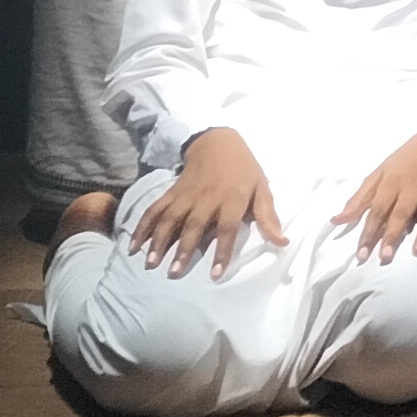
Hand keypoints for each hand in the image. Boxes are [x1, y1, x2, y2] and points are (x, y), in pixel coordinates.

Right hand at [132, 126, 285, 278]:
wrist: (217, 141)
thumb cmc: (244, 169)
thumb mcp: (262, 189)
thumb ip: (268, 218)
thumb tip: (283, 243)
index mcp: (231, 198)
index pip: (226, 228)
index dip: (221, 251)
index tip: (214, 275)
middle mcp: (206, 198)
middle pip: (193, 225)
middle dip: (183, 249)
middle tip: (174, 273)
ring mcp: (186, 195)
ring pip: (170, 218)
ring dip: (159, 240)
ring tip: (151, 262)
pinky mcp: (172, 192)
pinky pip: (155, 209)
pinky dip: (143, 226)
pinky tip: (134, 245)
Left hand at [329, 126, 416, 264]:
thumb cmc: (404, 160)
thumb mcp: (379, 173)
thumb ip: (359, 199)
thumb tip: (337, 220)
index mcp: (391, 183)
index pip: (377, 210)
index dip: (368, 232)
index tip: (361, 253)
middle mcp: (411, 188)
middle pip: (400, 214)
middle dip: (392, 235)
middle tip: (384, 257)